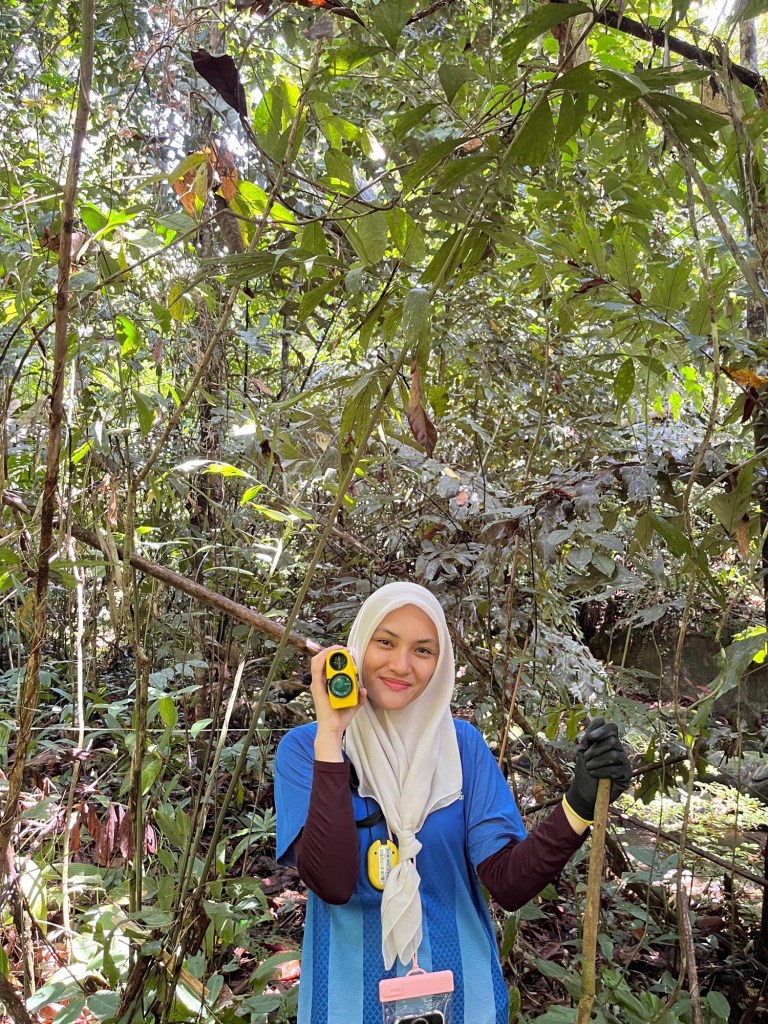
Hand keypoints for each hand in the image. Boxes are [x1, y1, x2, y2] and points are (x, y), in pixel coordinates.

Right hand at [310, 646, 366, 760]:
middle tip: (344, 649)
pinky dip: (322, 659)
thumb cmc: (339, 718)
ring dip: (327, 652)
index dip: (335, 656)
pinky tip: (330, 654)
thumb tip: (364, 689)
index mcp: (326, 685)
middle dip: (332, 651)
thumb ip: (359, 697)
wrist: (332, 729)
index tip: (347, 653)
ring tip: (339, 648)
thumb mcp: (353, 705)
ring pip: (317, 661)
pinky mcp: (317, 687)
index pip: (327, 665)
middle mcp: (320, 683)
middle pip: (321, 660)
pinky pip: (317, 668)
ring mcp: (317, 684)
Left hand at [565, 717, 631, 822]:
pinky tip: (596, 776)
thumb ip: (590, 735)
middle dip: (595, 750)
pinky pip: (616, 769)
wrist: (584, 792)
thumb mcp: (583, 750)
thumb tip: (601, 719)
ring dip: (596, 762)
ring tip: (590, 768)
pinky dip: (602, 772)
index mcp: (609, 741)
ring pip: (614, 755)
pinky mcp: (627, 775)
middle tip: (587, 759)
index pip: (612, 728)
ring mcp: (625, 762)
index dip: (601, 731)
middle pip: (611, 741)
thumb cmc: (584, 770)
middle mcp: (619, 750)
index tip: (590, 738)